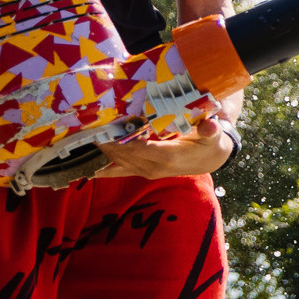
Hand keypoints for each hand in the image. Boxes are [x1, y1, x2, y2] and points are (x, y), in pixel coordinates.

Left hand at [94, 119, 231, 179]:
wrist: (210, 160)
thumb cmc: (209, 143)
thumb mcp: (213, 135)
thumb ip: (210, 130)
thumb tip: (211, 125)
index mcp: (168, 156)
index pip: (137, 148)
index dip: (118, 139)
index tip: (101, 126)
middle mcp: (154, 167)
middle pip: (122, 154)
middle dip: (104, 141)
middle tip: (86, 125)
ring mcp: (147, 171)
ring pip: (117, 161)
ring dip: (101, 150)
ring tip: (84, 135)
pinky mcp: (143, 172)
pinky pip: (119, 171)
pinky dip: (103, 169)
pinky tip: (88, 167)